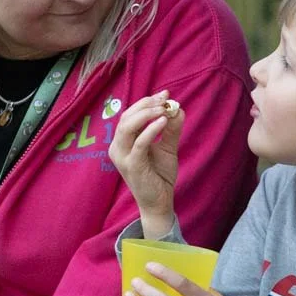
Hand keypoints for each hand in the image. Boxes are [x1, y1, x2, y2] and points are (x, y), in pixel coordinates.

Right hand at [108, 90, 184, 237]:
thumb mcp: (168, 148)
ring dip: (146, 114)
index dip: (146, 102)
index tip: (165, 94)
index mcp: (123, 141)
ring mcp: (122, 157)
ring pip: (127, 127)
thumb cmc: (159, 175)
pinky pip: (139, 143)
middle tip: (165, 99)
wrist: (160, 201)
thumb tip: (178, 109)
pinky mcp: (131, 166)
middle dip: (146, 105)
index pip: (130, 115)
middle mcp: (117, 147)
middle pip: (126, 117)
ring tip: (164, 109)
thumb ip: (171, 130)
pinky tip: (163, 121)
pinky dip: (150, 130)